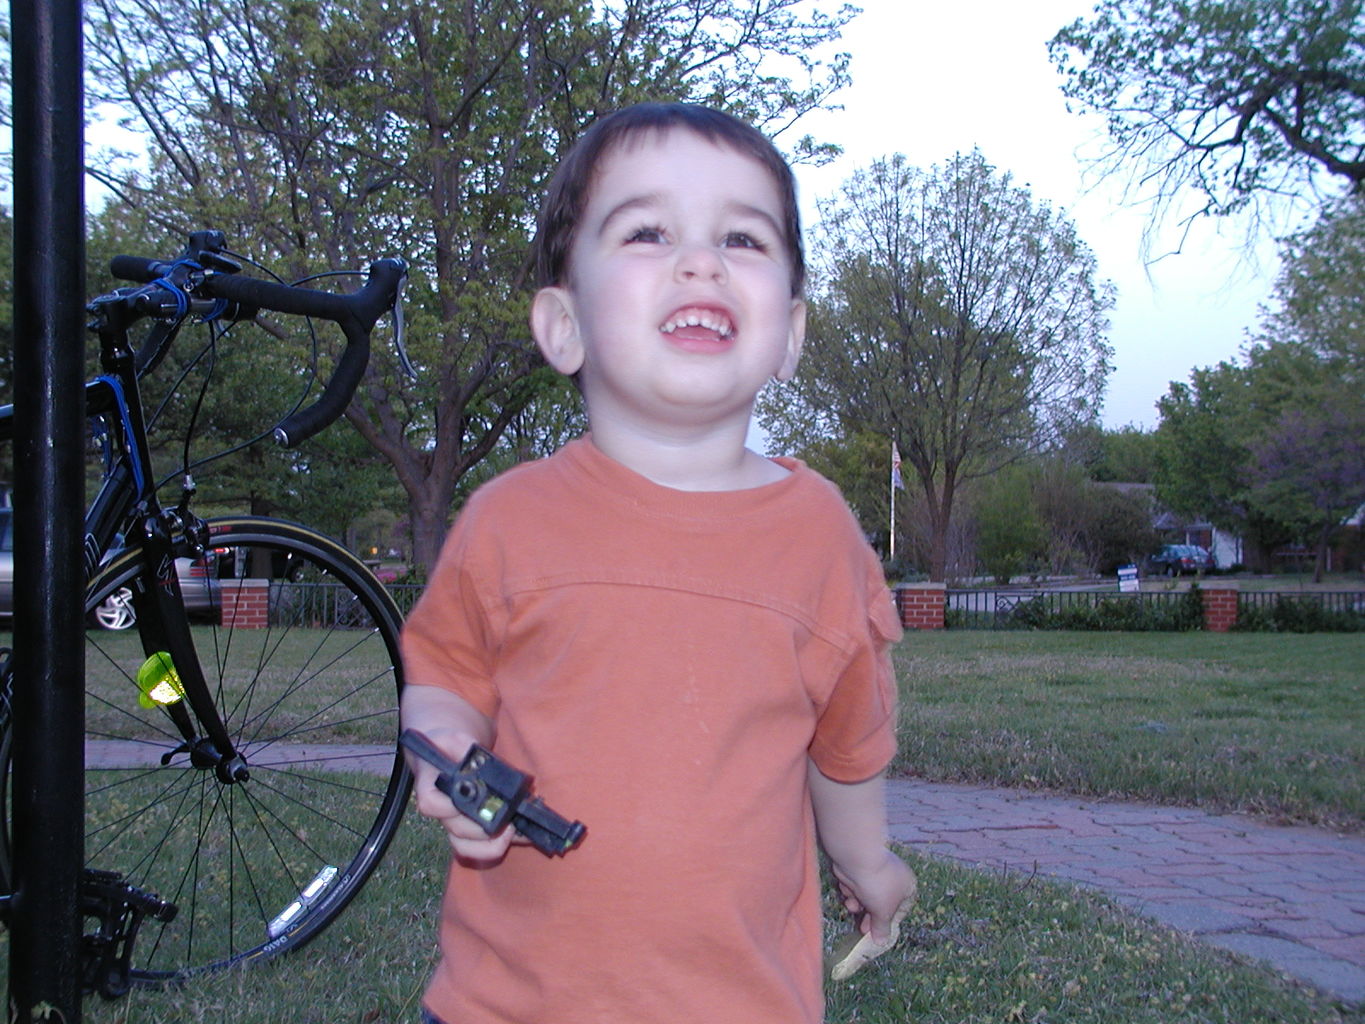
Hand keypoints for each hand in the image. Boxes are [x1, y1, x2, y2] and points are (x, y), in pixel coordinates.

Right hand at [406, 730, 514, 864]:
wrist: (447, 753)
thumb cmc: (447, 746)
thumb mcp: (453, 738)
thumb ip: (463, 746)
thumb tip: (475, 760)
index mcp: (432, 788)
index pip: (431, 805)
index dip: (448, 808)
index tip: (470, 802)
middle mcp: (443, 811)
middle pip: (457, 831)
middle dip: (483, 831)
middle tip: (506, 821)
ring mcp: (456, 822)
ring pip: (465, 848)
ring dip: (490, 846)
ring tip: (513, 832)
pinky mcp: (472, 827)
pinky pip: (480, 846)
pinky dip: (500, 844)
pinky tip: (520, 834)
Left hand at [827, 850, 916, 980]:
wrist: (856, 859)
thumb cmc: (878, 886)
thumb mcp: (882, 912)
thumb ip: (882, 928)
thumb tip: (881, 943)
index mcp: (907, 885)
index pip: (902, 909)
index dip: (890, 922)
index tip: (879, 932)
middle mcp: (893, 878)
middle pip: (881, 904)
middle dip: (870, 917)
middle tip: (862, 930)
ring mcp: (876, 872)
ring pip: (867, 897)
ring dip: (858, 904)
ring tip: (851, 906)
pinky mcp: (859, 869)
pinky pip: (857, 886)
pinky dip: (851, 891)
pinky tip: (847, 890)